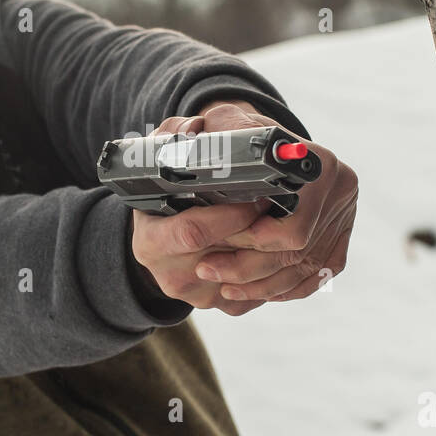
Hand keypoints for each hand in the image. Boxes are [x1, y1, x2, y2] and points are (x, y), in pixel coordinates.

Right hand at [129, 113, 269, 315]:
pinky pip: (257, 292)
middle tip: (281, 204)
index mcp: (151, 243)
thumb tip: (192, 130)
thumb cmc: (164, 195)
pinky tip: (280, 245)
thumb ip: (171, 137)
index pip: (193, 231)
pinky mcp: (222, 305)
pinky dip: (274, 269)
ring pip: (249, 278)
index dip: (230, 214)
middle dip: (259, 230)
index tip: (255, 194)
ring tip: (284, 222)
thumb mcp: (157, 163)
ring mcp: (198, 296)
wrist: (163, 240)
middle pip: (227, 257)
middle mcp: (171, 276)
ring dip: (272, 251)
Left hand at [192, 103, 358, 302]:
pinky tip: (254, 291)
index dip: (251, 240)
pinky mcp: (341, 239)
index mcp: (318, 163)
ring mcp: (344, 218)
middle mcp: (340, 191)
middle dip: (248, 266)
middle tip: (208, 270)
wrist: (269, 145)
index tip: (216, 243)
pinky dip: (284, 288)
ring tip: (222, 286)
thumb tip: (196, 141)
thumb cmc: (242, 133)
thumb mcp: (224, 123)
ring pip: (303, 269)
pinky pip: (315, 276)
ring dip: (260, 285)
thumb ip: (213, 132)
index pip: (290, 223)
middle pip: (296, 250)